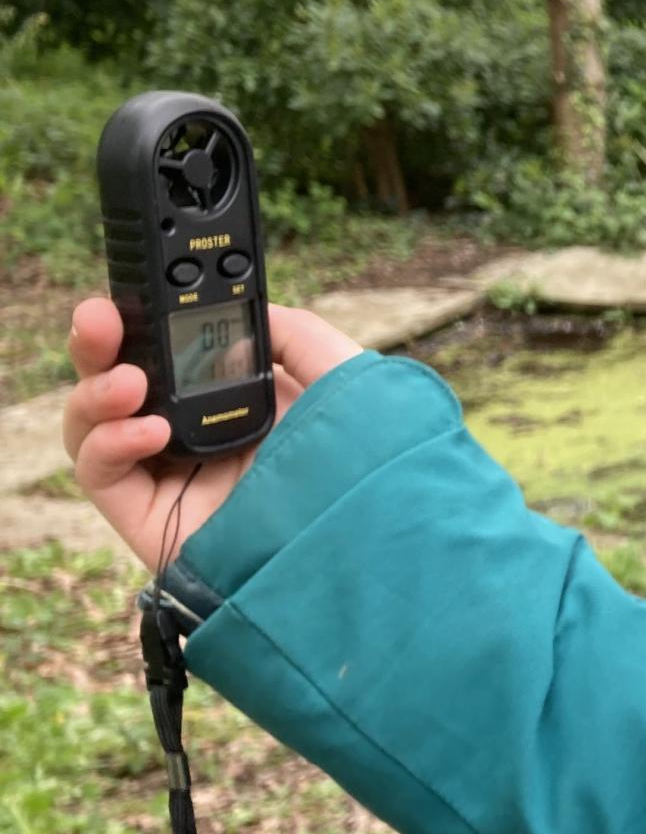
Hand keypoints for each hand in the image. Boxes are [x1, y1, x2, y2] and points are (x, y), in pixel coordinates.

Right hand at [63, 299, 364, 570]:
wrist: (363, 540)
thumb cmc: (362, 465)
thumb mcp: (340, 379)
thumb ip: (295, 334)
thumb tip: (244, 315)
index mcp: (232, 402)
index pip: (163, 354)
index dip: (138, 322)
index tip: (131, 294)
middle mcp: (194, 436)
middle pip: (117, 381)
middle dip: (97, 342)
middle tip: (98, 317)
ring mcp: (170, 478)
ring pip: (94, 425)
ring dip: (94, 392)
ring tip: (129, 382)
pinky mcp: (150, 518)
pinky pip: (98, 474)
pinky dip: (109, 444)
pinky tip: (150, 431)